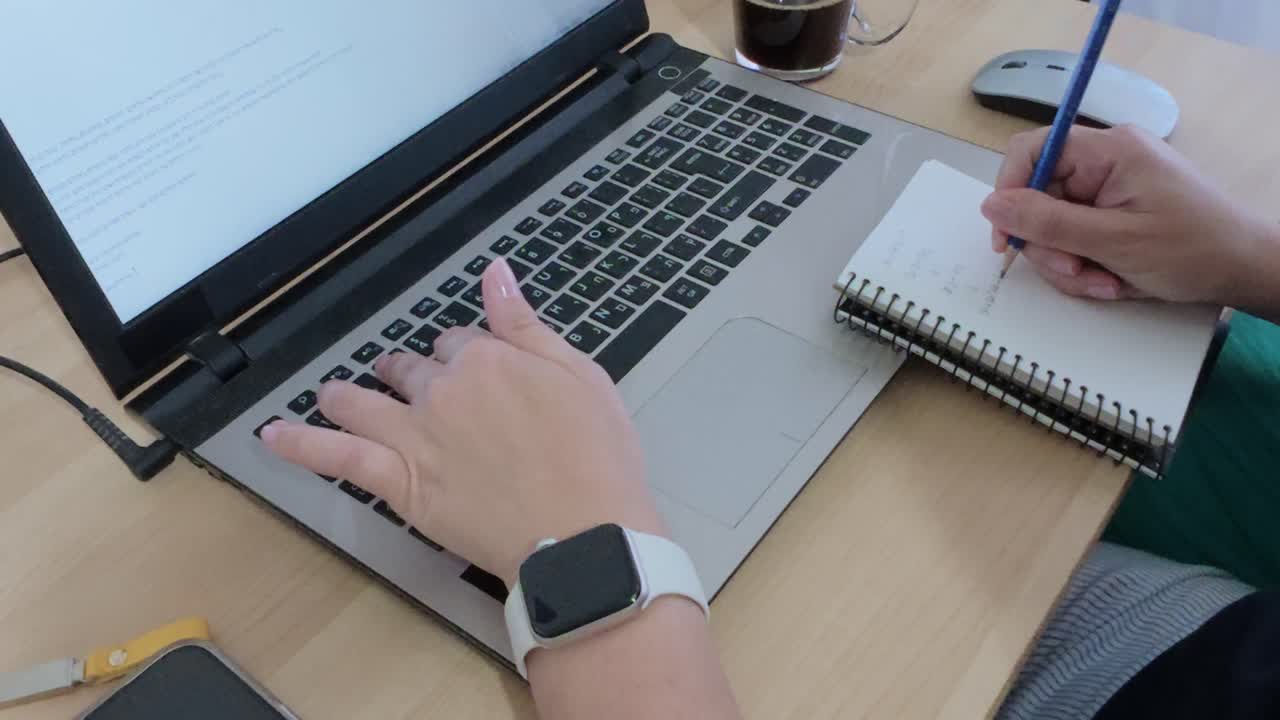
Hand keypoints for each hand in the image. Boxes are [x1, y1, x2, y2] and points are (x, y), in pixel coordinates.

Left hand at [260, 258, 663, 586]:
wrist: (585, 531)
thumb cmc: (597, 457)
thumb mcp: (579, 374)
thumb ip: (526, 323)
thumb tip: (497, 274)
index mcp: (488, 359)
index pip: (460, 342)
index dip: (465, 355)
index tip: (475, 371)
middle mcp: (444, 390)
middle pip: (413, 370)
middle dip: (407, 374)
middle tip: (409, 384)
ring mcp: (416, 436)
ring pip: (365, 404)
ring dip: (345, 395)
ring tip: (332, 394)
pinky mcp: (401, 482)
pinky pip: (339, 458)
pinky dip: (301, 445)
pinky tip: (272, 435)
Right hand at [981, 125, 1279, 308]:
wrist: (1246, 268)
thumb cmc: (1193, 249)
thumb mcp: (1113, 241)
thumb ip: (1047, 223)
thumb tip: (991, 206)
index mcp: (1108, 150)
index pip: (1032, 150)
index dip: (1010, 191)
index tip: (1008, 237)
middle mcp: (1106, 160)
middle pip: (1039, 197)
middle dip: (1051, 245)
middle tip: (1077, 272)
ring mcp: (1111, 186)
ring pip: (1055, 225)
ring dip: (1071, 263)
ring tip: (1106, 282)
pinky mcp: (1116, 210)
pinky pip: (1078, 235)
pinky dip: (1087, 263)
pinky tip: (1113, 278)